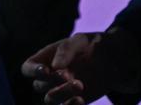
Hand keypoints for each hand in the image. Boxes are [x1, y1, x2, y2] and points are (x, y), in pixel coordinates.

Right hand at [21, 29, 140, 103]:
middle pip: (39, 86)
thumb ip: (66, 50)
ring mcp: (61, 90)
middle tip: (69, 76)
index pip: (28, 68)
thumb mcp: (79, 41)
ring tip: (79, 85)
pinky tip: (80, 100)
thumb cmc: (91, 45)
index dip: (33, 71)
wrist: (112, 59)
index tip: (46, 70)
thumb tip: (54, 67)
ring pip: (50, 99)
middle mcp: (49, 77)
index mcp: (45, 59)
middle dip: (52, 82)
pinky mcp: (74, 101)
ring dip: (61, 94)